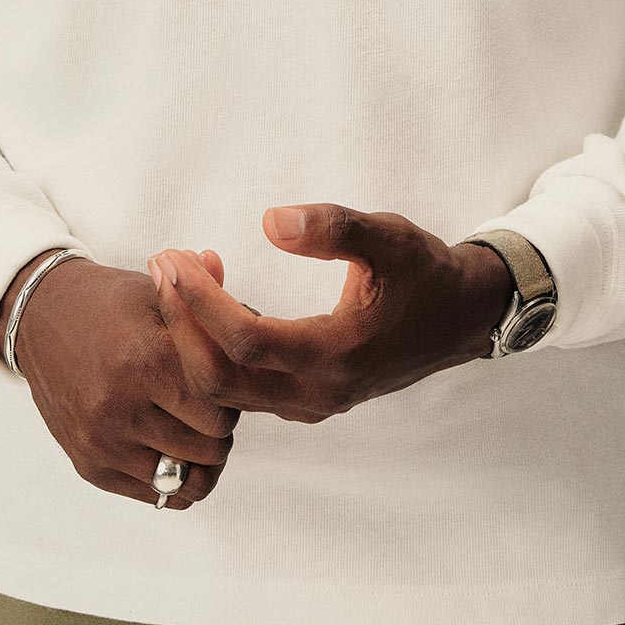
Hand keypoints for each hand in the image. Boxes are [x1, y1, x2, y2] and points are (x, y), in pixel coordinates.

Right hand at [0, 251, 240, 508]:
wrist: (40, 317)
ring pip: (189, 479)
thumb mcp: (162, 291)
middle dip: (222, 426)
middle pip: (213, 444)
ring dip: (202, 456)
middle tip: (209, 403)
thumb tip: (258, 319)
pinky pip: (157, 496)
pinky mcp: (89, 465)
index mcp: (145, 358)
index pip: (224, 404)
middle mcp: (120, 405)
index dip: (236, 394)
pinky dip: (175, 477)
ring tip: (192, 426)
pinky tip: (171, 446)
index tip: (226, 379)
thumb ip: (214, 308)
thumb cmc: (113, 303)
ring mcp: (102, 441)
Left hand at [147, 208, 511, 422]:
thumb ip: (334, 227)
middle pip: (219, 379)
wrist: (462, 317)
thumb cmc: (426, 273)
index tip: (174, 258)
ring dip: (192, 337)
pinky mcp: (306, 399)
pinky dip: (214, 349)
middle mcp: (318, 392)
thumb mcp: (389, 237)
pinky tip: (211, 301)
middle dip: (180, 322)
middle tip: (162, 264)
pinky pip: (242, 388)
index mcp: (337, 356)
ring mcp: (310, 403)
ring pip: (225, 391)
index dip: (200, 301)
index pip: (244, 340)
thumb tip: (270, 220)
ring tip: (178, 276)